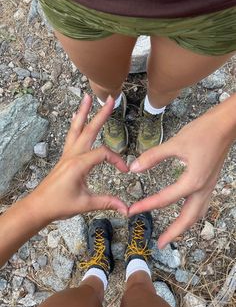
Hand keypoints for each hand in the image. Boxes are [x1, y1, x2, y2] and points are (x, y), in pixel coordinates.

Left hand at [26, 94, 127, 224]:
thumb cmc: (58, 204)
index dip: (117, 160)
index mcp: (78, 164)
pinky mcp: (65, 158)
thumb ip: (107, 202)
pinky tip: (75, 117)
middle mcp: (72, 155)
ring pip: (76, 129)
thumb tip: (126, 208)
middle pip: (89, 130)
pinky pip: (70, 136)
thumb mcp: (85, 204)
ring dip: (83, 112)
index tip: (125, 171)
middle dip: (100, 114)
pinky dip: (75, 124)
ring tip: (87, 98)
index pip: (103, 154)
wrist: (38, 206)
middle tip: (109, 99)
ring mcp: (67, 154)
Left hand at [129, 104, 233, 248]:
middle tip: (160, 244)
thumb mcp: (175, 144)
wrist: (227, 125)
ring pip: (197, 214)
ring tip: (172, 234)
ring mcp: (208, 186)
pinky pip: (201, 205)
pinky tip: (185, 212)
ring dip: (184, 226)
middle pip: (188, 219)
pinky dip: (192, 214)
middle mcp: (202, 189)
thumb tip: (134, 168)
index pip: (164, 199)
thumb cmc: (203, 132)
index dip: (145, 205)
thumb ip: (153, 157)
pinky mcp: (210, 181)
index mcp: (192, 181)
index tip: (131, 212)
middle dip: (174, 233)